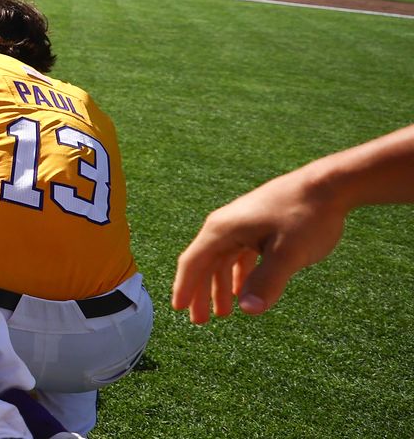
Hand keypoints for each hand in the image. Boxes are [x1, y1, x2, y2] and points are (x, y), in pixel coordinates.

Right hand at [171, 171, 347, 323]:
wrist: (329, 186)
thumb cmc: (305, 216)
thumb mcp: (287, 253)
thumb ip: (266, 282)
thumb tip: (249, 311)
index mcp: (223, 230)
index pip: (193, 262)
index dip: (185, 287)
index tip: (178, 310)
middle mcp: (226, 226)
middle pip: (205, 263)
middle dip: (202, 293)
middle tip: (200, 321)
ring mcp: (242, 224)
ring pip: (223, 260)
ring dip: (220, 286)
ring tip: (224, 312)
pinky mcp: (258, 225)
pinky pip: (239, 254)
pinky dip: (237, 274)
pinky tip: (242, 288)